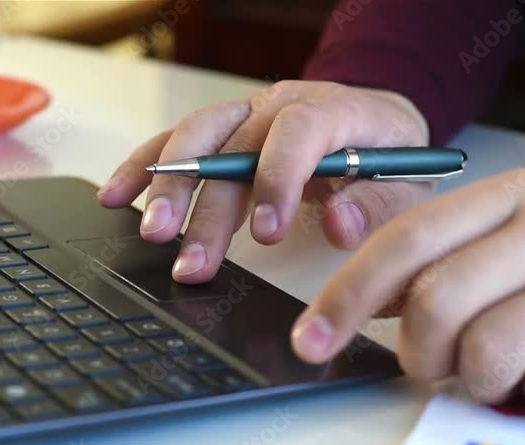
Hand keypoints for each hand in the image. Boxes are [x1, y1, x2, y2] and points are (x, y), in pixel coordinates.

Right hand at [98, 81, 430, 282]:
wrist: (376, 124)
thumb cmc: (389, 158)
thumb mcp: (406, 185)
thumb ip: (377, 205)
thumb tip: (340, 225)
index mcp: (334, 110)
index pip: (299, 133)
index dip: (278, 180)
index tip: (265, 234)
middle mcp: (282, 104)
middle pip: (236, 145)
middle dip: (210, 206)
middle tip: (194, 259)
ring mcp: (248, 114)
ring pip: (198, 138)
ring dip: (169, 186)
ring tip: (153, 234)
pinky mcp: (224, 131)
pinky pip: (176, 141)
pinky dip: (144, 166)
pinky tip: (118, 194)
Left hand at [291, 170, 524, 418]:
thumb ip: (461, 255)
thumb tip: (373, 304)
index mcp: (517, 194)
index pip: (406, 243)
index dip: (345, 298)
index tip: (312, 341)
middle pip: (434, 303)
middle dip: (416, 354)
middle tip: (433, 370)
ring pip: (489, 353)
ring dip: (483, 382)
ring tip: (511, 374)